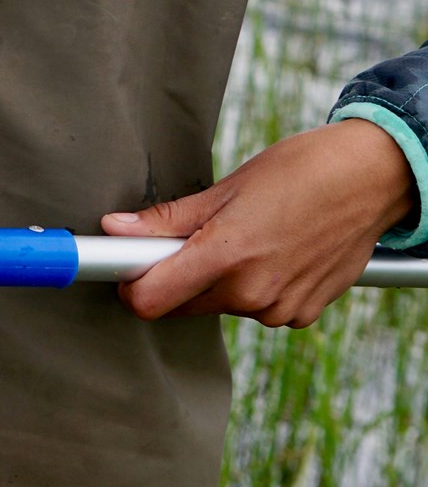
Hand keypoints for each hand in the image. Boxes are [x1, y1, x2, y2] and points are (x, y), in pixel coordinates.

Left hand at [100, 119, 415, 325]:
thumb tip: (115, 229)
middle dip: (176, 275)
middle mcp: (252, 293)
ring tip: (250, 233)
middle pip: (183, 304)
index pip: (151, 300)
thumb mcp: (227, 187)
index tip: (125, 266)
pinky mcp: (302, 316)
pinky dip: (255, 286)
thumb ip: (169, 219)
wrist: (371, 180)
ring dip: (220, 279)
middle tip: (196, 233)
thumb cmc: (300, 171)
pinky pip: (258, 308)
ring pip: (221, 304)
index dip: (130, 284)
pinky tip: (276, 250)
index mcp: (226, 255)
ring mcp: (280, 310)